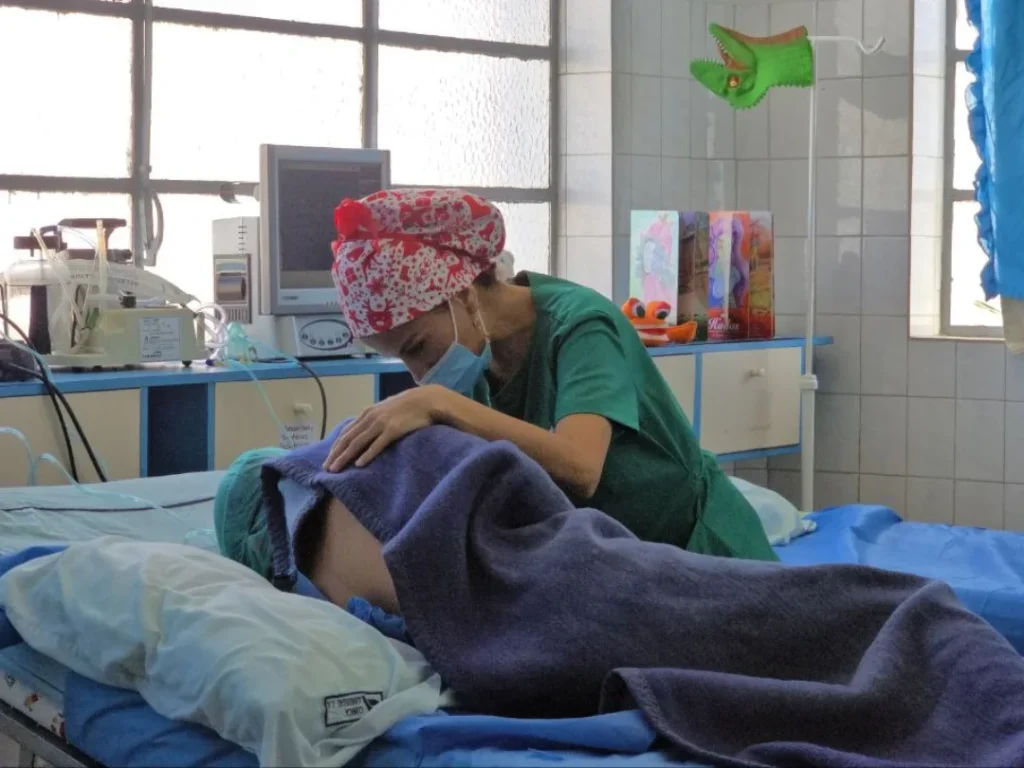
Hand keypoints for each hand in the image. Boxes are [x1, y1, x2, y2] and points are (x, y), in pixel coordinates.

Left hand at [323, 385, 449, 471]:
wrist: (426, 400)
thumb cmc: (407, 407)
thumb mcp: (385, 410)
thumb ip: (374, 420)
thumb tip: (364, 432)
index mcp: (367, 413)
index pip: (346, 432)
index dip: (335, 446)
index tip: (328, 459)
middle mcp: (370, 418)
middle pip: (348, 439)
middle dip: (335, 454)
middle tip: (326, 468)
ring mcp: (381, 423)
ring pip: (358, 442)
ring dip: (345, 457)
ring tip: (336, 469)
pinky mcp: (393, 430)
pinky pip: (377, 444)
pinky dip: (367, 454)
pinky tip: (359, 464)